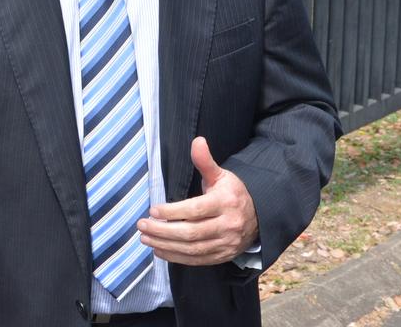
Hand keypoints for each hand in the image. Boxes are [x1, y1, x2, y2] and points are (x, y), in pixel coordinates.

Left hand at [136, 137, 258, 265]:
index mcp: (226, 202)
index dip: (173, 212)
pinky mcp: (223, 256)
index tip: (153, 210)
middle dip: (163, 231)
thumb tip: (197, 140)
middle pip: (191, 233)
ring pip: (192, 249)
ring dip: (165, 245)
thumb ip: (205, 161)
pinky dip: (176, 257)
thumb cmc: (232, 193)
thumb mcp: (221, 175)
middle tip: (142, 225)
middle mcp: (228, 225)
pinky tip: (159, 250)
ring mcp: (226, 244)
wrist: (259, 217)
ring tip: (145, 238)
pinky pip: (197, 260)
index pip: (196, 210)